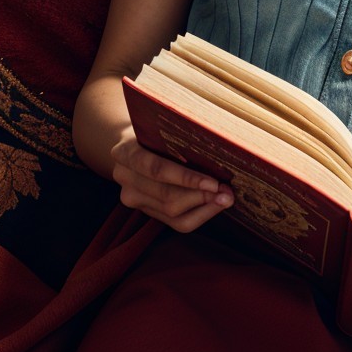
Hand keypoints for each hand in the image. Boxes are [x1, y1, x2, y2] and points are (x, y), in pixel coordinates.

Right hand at [108, 134, 234, 233]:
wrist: (135, 145)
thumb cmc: (157, 132)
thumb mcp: (163, 129)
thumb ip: (181, 140)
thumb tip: (219, 156)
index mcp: (125, 152)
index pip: (156, 169)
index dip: (187, 178)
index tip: (214, 182)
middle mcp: (124, 177)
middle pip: (166, 195)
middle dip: (201, 195)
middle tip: (227, 191)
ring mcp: (131, 197)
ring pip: (172, 212)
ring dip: (204, 206)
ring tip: (225, 197)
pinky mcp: (145, 211)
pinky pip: (176, 223)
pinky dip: (200, 215)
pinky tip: (215, 205)